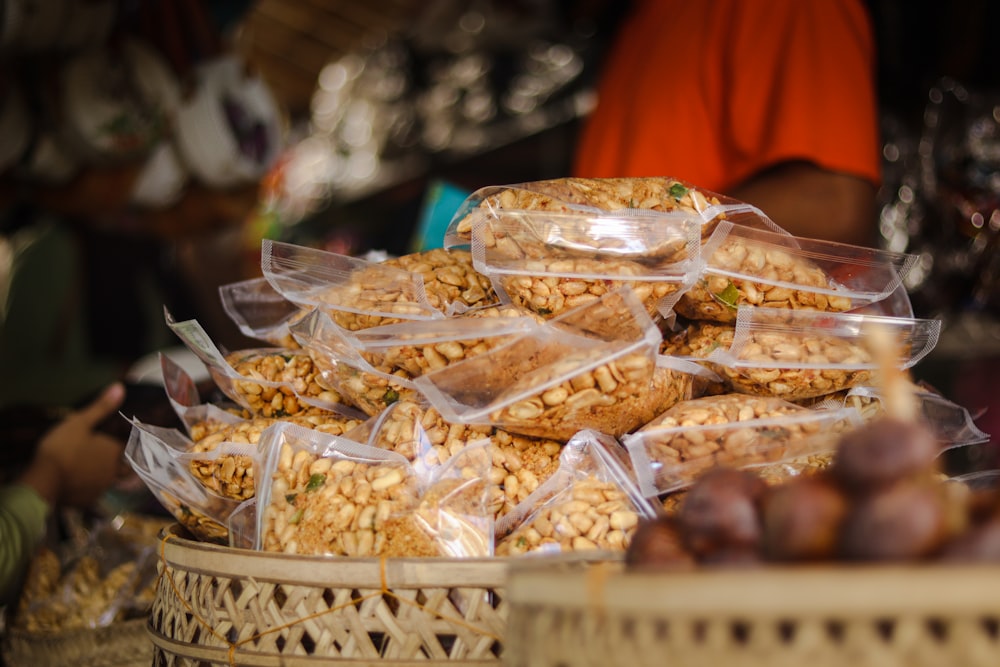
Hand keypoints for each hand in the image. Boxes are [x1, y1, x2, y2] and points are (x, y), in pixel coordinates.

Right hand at [19, 383, 127, 507]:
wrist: (43, 480)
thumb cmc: (63, 448)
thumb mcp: (80, 423)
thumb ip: (101, 407)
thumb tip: (120, 387)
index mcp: (115, 452)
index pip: (131, 448)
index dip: (128, 444)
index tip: (122, 442)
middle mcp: (114, 471)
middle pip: (125, 467)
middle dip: (122, 463)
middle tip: (111, 457)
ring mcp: (102, 488)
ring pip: (110, 481)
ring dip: (105, 475)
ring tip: (91, 469)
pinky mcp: (88, 500)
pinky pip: (93, 493)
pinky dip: (89, 488)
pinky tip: (79, 484)